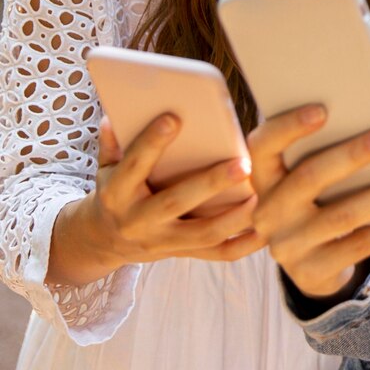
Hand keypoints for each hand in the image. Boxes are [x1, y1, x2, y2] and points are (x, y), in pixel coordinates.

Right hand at [47, 114, 263, 285]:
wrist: (105, 240)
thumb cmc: (115, 191)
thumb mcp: (105, 167)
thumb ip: (112, 142)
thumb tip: (116, 114)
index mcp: (117, 194)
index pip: (133, 166)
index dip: (151, 143)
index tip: (174, 118)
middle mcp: (139, 220)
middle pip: (176, 202)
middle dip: (211, 183)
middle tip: (242, 164)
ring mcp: (162, 242)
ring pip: (202, 234)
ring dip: (234, 216)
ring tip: (260, 195)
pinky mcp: (182, 253)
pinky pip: (217, 254)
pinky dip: (243, 244)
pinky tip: (265, 229)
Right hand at [248, 105, 369, 298]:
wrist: (308, 261)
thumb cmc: (312, 199)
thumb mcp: (300, 176)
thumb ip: (315, 150)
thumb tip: (365, 118)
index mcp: (261, 177)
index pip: (263, 146)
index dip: (289, 126)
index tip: (323, 109)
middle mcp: (267, 211)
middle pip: (309, 177)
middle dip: (351, 155)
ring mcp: (287, 245)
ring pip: (341, 215)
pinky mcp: (311, 271)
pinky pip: (358, 246)